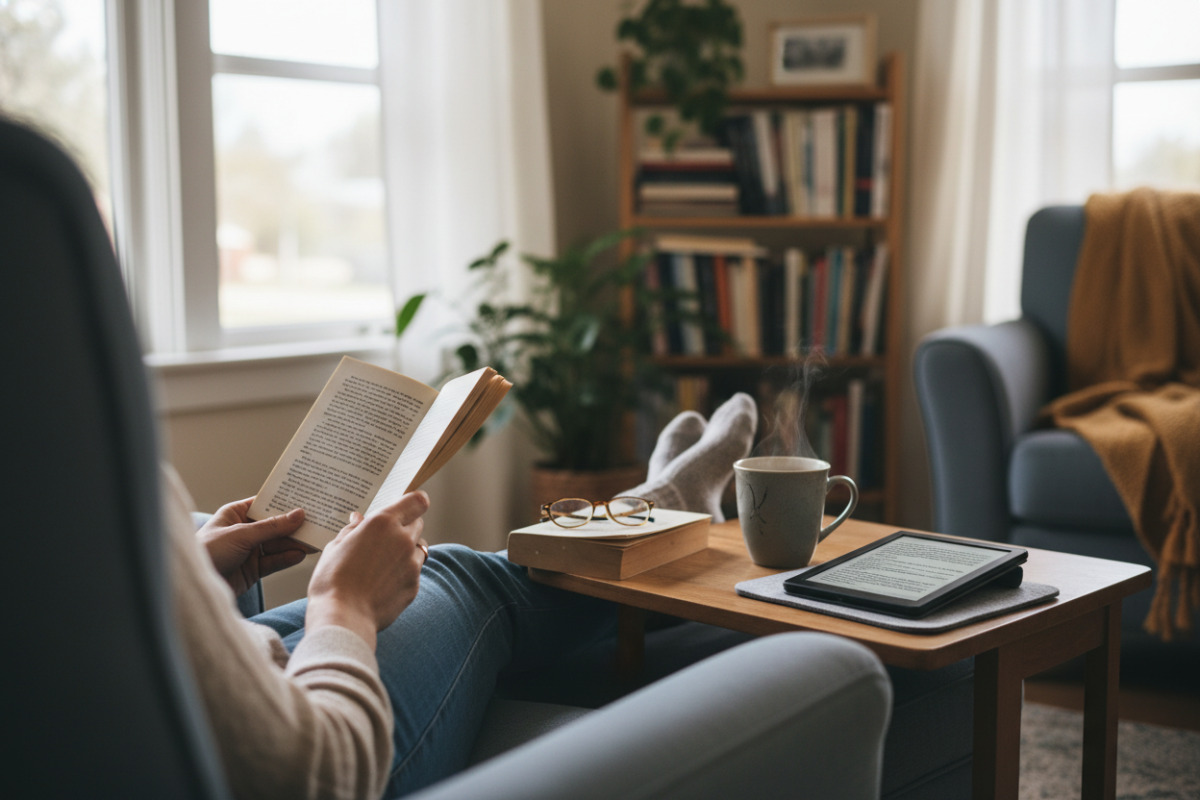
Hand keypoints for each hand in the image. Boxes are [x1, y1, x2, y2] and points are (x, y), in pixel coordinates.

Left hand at [197, 498, 309, 596]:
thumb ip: (272, 527)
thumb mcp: (241, 535)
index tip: (305, 499)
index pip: (264, 504)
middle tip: (316, 522)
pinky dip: (287, 558)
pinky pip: (274, 562)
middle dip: (293, 525)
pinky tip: (300, 554)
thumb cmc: (208, 552)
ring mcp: (248, 551)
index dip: (284, 502)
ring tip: (313, 540)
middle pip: (274, 526)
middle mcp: (243, 531)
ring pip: (277, 544)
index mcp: (235, 514)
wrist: (194, 585)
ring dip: (293, 543)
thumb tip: (298, 514)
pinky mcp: (252, 570)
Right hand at [305, 491, 430, 649]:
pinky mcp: (414, 585)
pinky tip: (384, 582)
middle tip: (386, 537)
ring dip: (407, 550)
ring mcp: (412, 564)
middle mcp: (403, 540)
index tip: (407, 506)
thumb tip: (357, 519)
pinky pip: (415, 572)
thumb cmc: (332, 580)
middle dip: (405, 526)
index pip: (417, 501)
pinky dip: (404, 573)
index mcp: (383, 523)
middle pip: (418, 523)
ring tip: (384, 562)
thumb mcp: (334, 547)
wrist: (343, 617)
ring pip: (419, 548)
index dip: (414, 502)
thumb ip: (351, 530)